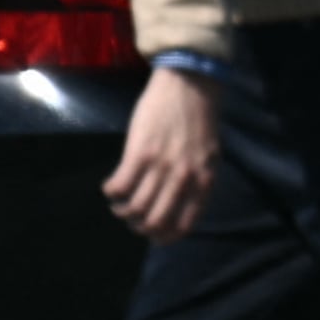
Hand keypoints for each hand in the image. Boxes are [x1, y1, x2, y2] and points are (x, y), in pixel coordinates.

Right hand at [103, 61, 219, 240]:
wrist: (190, 83)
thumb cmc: (199, 118)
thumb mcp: (209, 155)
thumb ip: (198, 180)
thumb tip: (182, 205)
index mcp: (204, 181)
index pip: (183, 225)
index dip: (164, 236)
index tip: (153, 235)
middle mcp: (184, 179)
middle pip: (154, 221)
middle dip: (139, 226)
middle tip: (131, 218)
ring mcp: (161, 167)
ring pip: (134, 208)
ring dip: (121, 210)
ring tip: (118, 203)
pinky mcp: (139, 153)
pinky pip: (119, 186)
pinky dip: (110, 191)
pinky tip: (110, 186)